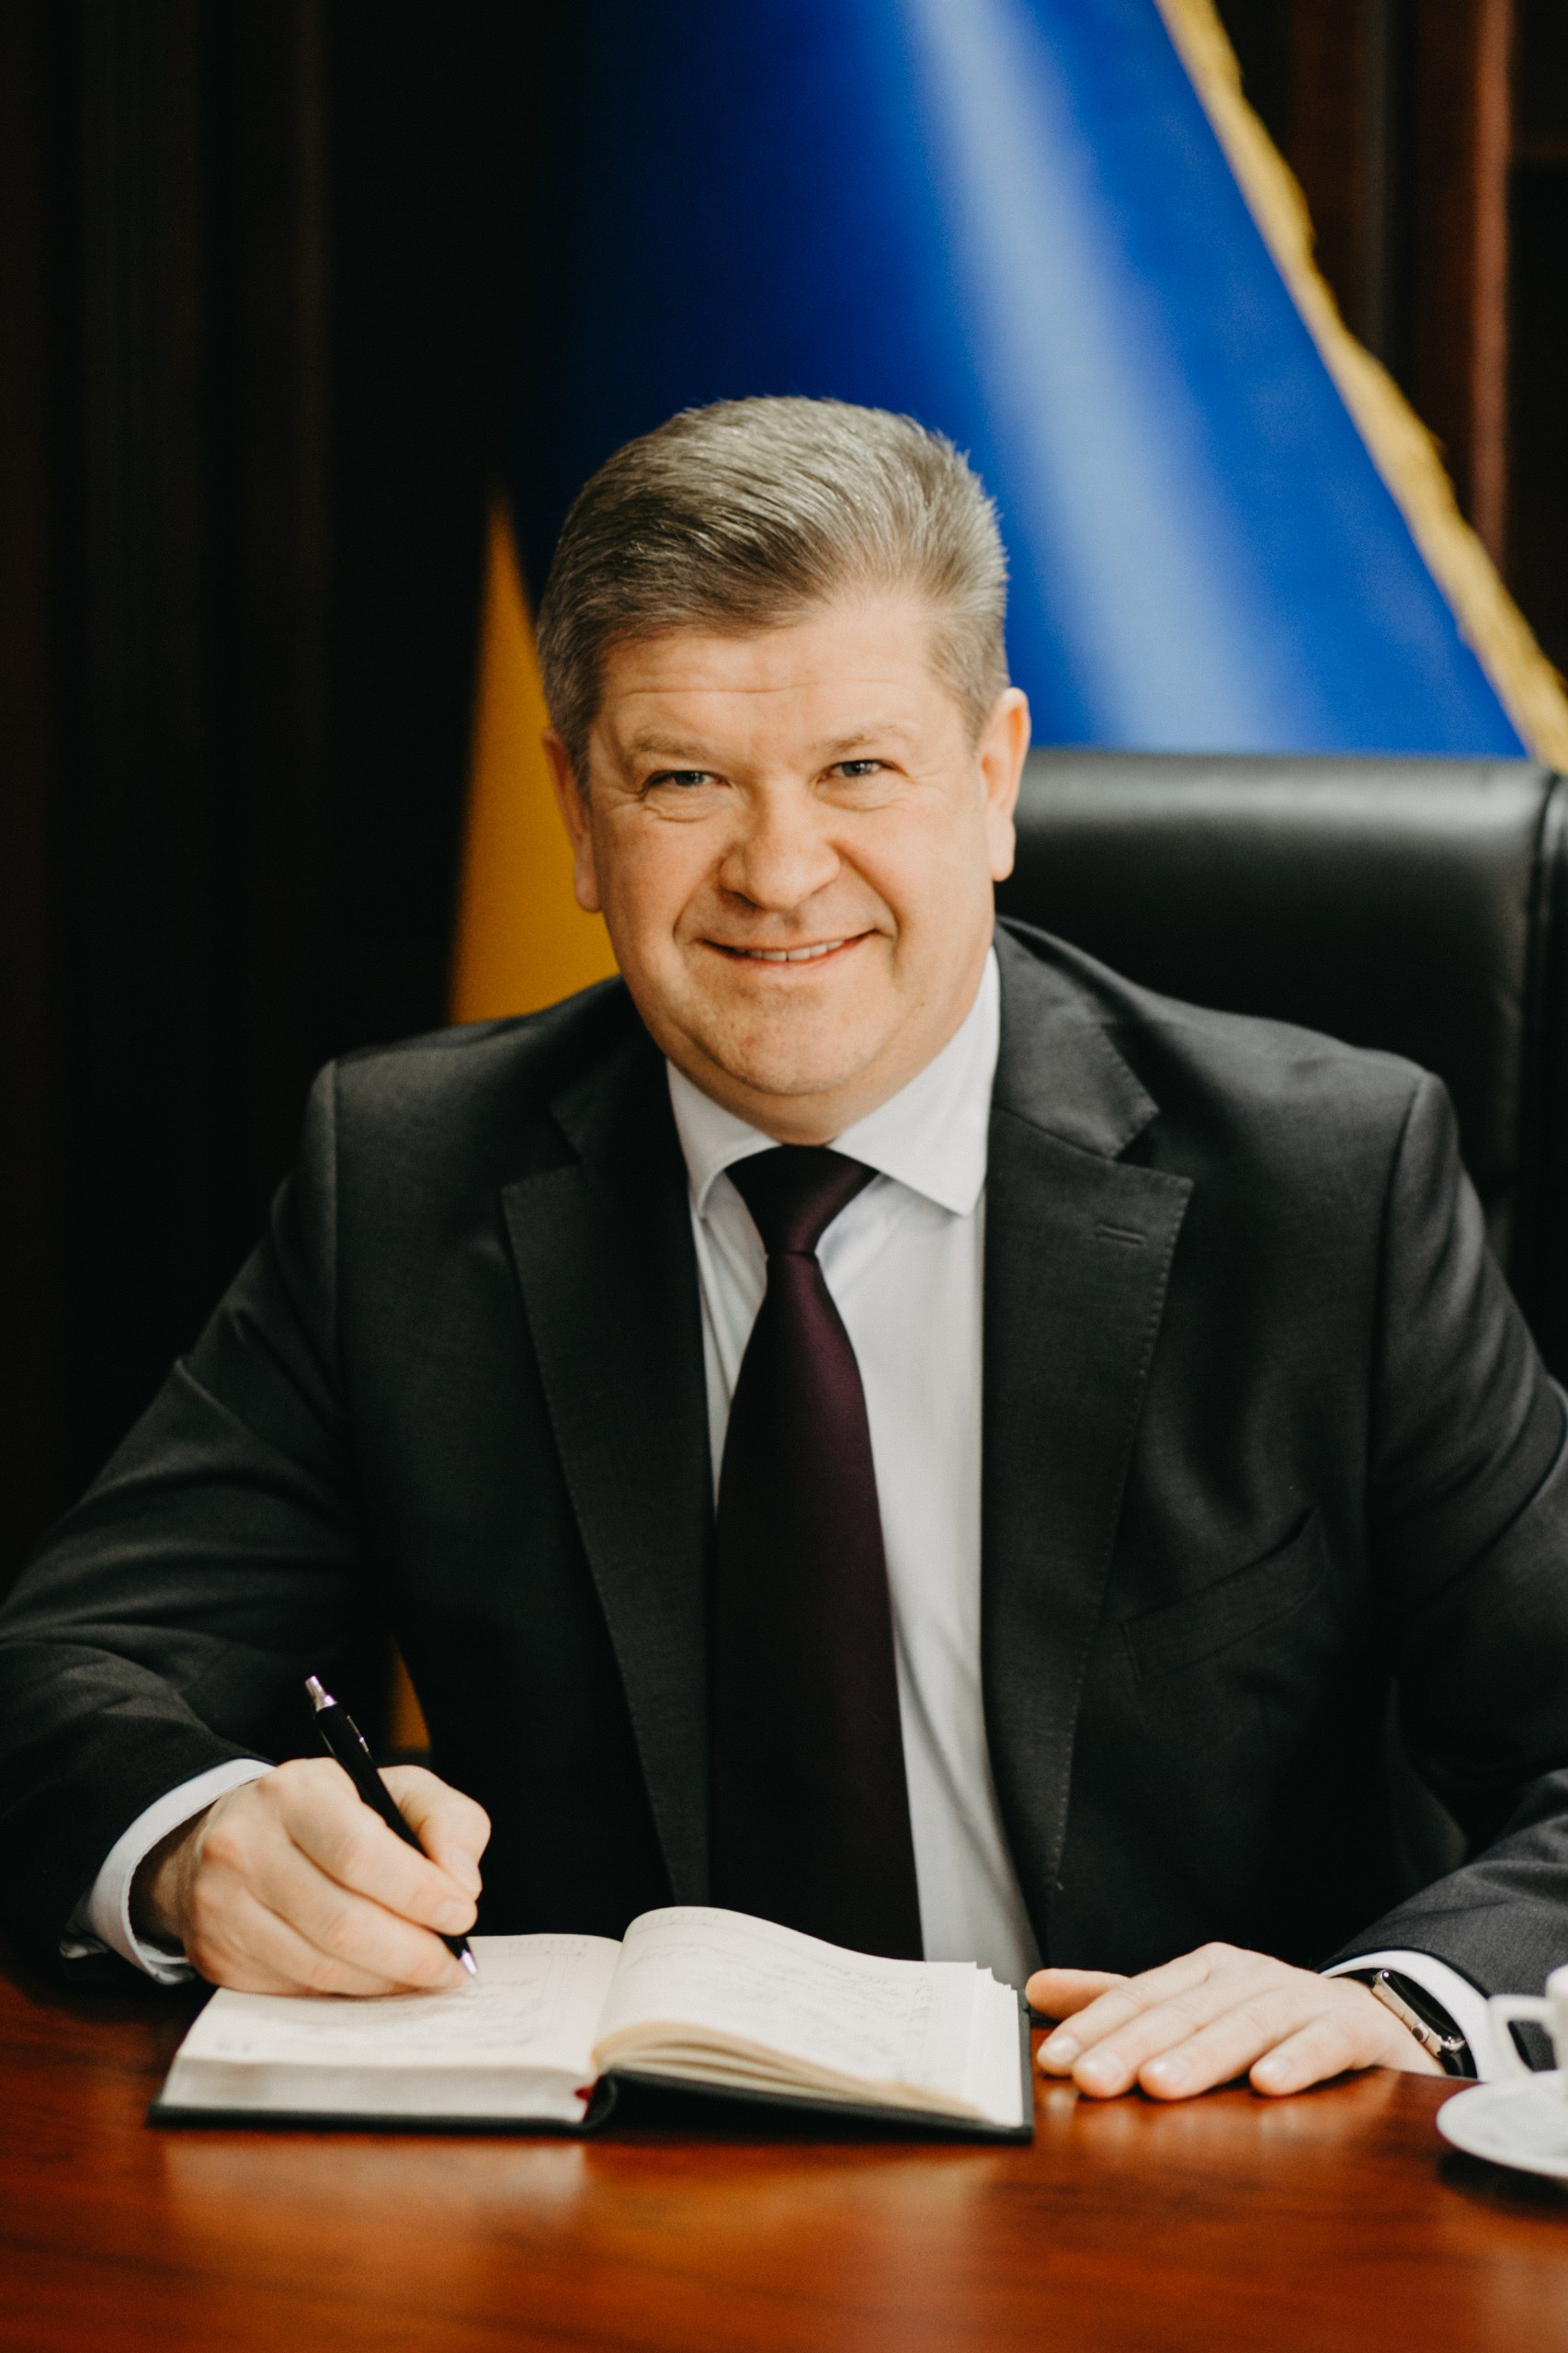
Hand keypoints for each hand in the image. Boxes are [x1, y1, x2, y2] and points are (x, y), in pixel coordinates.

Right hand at [132, 1758, 490, 1995]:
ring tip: (426, 1974)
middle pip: (341, 1921)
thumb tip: (461, 1883)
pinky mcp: (217, 1955)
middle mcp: (245, 1846)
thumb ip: (445, 1820)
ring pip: (321, 1966)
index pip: (360, 1853)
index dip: (419, 1892)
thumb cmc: (331, 1813)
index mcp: (294, 1792)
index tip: (462, 1913)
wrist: (233, 1836)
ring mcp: (223, 1906)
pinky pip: (297, 1989)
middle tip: (452, 1963)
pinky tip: (378, 1978)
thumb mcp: (394, 1788)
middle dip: (412, 1952)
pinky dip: (350, 1991)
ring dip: (387, 1980)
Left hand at [1027, 1942, 1442, 2098]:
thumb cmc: (1269, 2020)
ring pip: (1244, 2025)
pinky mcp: (1352, 2028)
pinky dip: (1296, 2059)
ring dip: (1202, 2056)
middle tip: (1092, 2080)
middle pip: (1183, 2012)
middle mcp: (1247, 1976)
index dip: (1095, 2028)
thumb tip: (1035, 1987)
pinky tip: (1268, 2083)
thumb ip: (1119, 2004)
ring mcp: (1300, 1998)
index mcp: (1204, 1971)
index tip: (1054, 2063)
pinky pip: (1323, 2042)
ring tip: (1162, 2085)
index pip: (1139, 1997)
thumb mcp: (1193, 2009)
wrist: (1374, 2022)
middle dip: (1134, 2046)